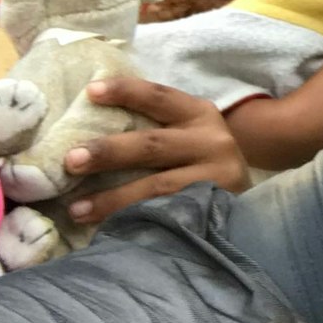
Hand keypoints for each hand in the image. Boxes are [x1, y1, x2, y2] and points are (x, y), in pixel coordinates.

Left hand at [62, 78, 249, 224]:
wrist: (251, 202)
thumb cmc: (202, 163)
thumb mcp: (188, 136)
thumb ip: (153, 129)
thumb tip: (86, 126)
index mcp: (199, 115)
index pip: (160, 97)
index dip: (126, 92)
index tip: (91, 91)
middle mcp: (211, 141)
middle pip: (153, 144)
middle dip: (110, 151)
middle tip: (71, 160)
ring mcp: (216, 177)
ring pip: (158, 186)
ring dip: (113, 198)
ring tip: (76, 209)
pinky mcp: (215, 208)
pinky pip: (169, 215)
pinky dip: (136, 221)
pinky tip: (109, 230)